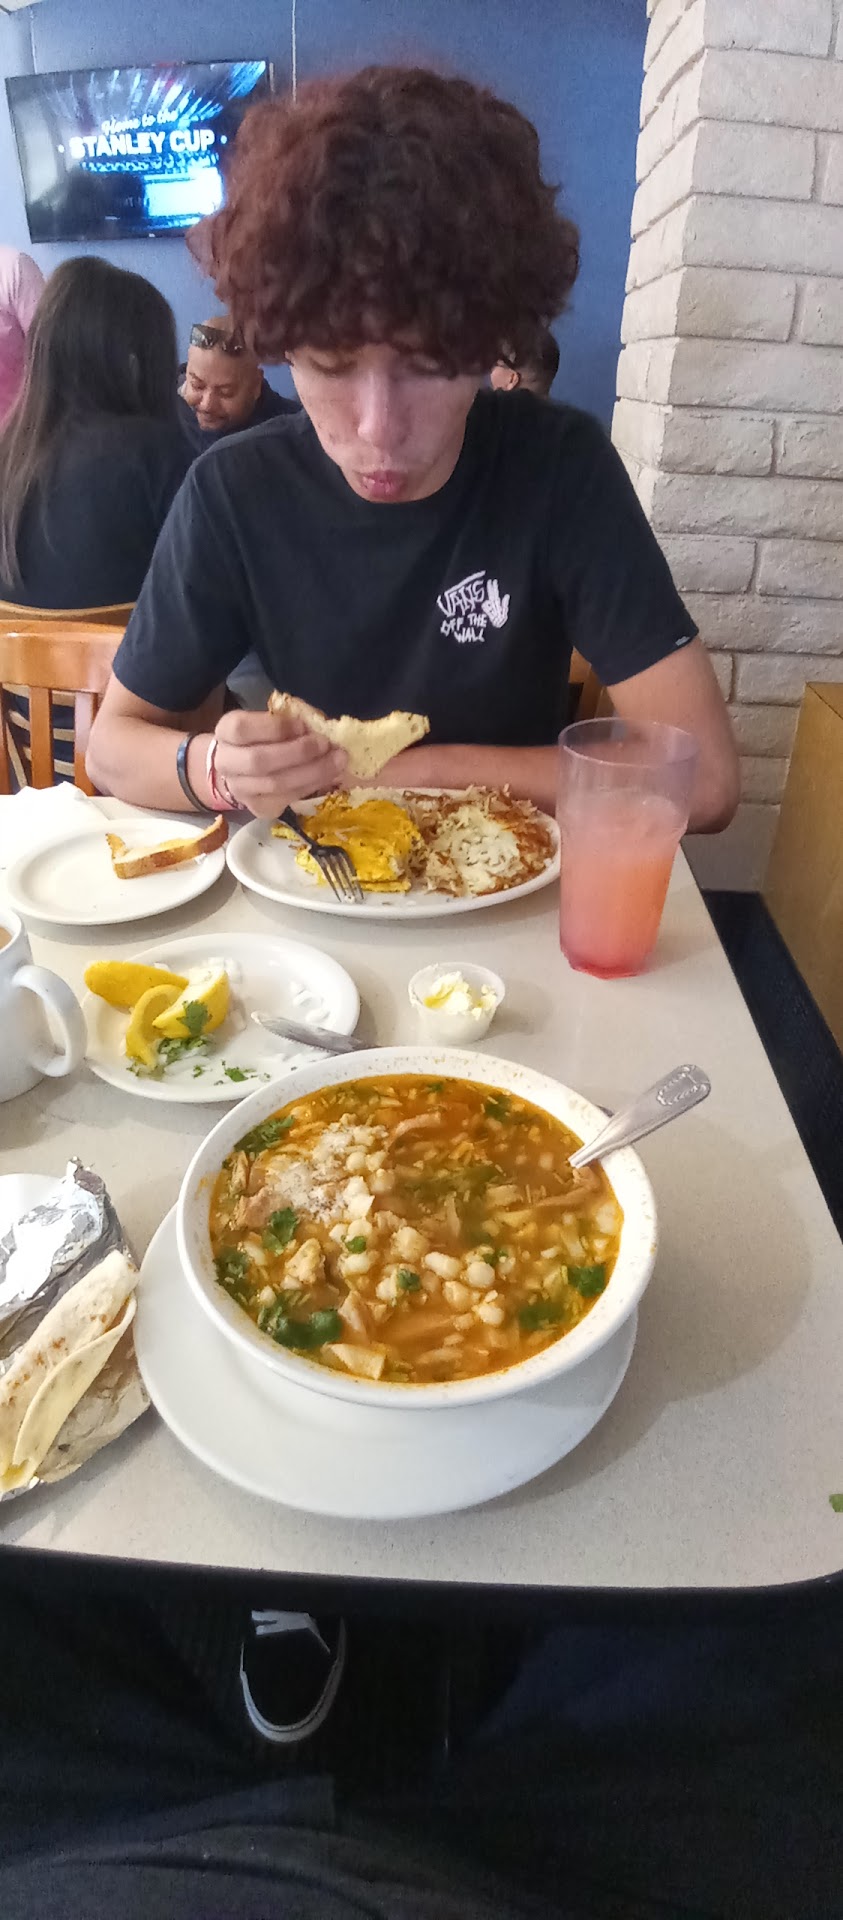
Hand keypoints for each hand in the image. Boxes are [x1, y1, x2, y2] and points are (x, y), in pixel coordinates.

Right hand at [213, 709, 347, 817]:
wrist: (241, 770)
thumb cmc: (260, 738)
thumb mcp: (265, 721)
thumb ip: (286, 722)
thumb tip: (319, 727)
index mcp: (226, 732)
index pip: (243, 729)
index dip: (275, 728)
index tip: (303, 725)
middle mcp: (227, 763)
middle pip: (260, 761)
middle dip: (298, 753)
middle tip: (326, 744)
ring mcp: (241, 790)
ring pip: (276, 784)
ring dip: (313, 772)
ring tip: (337, 760)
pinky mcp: (258, 808)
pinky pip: (288, 799)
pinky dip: (312, 786)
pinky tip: (329, 776)